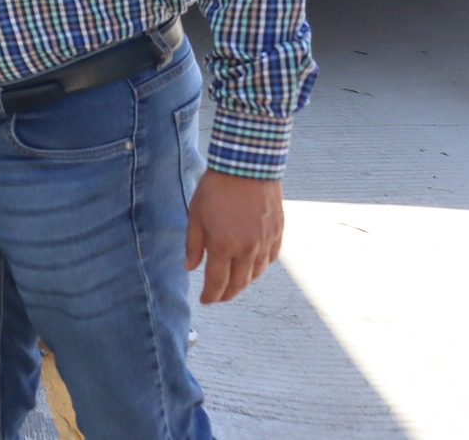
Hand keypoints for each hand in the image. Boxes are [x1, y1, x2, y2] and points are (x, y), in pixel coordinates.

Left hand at [184, 170, 284, 303]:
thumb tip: (190, 267)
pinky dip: (260, 268)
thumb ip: (193, 244)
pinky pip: (270, 259)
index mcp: (224, 246)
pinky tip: (252, 267)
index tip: (205, 301)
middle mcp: (248, 250)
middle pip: (239, 283)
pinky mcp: (278, 234)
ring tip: (233, 284)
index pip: (217, 282)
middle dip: (227, 294)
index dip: (211, 295)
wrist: (248, 167)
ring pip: (256, 274)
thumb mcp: (195, 215)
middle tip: (218, 297)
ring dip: (244, 283)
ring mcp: (265, 243)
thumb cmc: (217, 188)